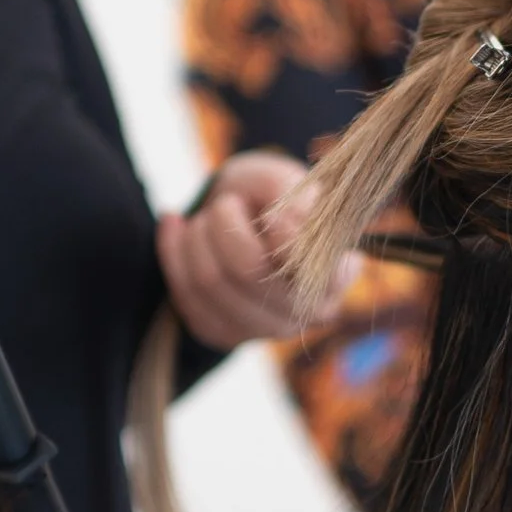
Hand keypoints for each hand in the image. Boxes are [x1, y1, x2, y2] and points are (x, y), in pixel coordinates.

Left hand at [156, 151, 340, 352]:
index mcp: (338, 273)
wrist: (241, 216)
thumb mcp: (282, 178)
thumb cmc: (269, 195)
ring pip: (211, 282)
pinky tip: (175, 225)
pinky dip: (173, 251)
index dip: (287, 238)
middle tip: (226, 203)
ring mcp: (265, 329)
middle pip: (251, 273)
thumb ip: (289, 194)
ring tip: (205, 217)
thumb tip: (291, 222)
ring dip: (198, 237)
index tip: (271, 211)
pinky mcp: (222, 333)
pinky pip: (184, 293)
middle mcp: (308, 312)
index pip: (311, 266)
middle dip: (226, 226)